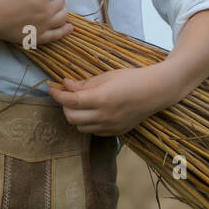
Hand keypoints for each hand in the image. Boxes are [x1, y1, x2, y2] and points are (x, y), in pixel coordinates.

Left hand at [47, 67, 176, 136]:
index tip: (52, 89)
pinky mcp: (116, 132)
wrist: (155, 91)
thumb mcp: (107, 76)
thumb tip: (65, 86)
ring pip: (80, 127)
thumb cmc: (132, 78)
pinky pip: (93, 131)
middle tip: (67, 95)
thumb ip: (85, 84)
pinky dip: (87, 123)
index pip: (71, 101)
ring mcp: (110, 126)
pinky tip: (93, 112)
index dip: (58, 96)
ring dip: (75, 116)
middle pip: (72, 117)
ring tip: (80, 104)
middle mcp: (105, 116)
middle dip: (65, 106)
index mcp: (102, 98)